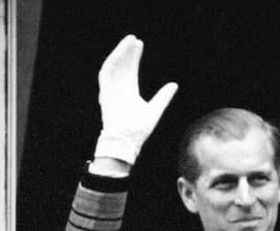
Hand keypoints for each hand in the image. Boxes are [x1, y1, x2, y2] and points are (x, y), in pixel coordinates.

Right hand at [93, 35, 177, 164]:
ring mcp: (111, 91)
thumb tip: (174, 84)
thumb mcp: (155, 109)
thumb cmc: (139, 130)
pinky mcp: (105, 93)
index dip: (134, 57)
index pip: (130, 70)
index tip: (140, 44)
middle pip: (122, 66)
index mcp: (129, 93)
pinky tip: (120, 52)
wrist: (126, 141)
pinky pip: (106, 73)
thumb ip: (163, 97)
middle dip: (128, 52)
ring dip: (119, 53)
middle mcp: (119, 90)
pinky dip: (112, 62)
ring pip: (113, 67)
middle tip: (135, 39)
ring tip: (129, 41)